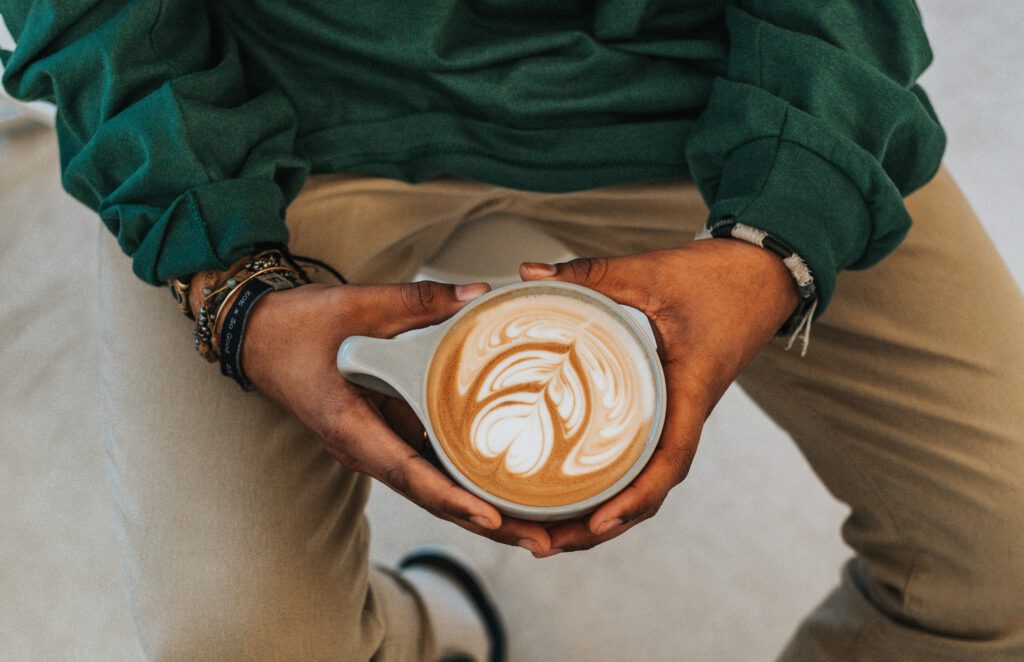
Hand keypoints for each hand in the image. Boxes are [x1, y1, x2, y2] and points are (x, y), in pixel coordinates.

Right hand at [234, 280, 553, 554]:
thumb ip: (417, 302)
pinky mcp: (388, 432)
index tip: (491, 517)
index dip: (450, 497)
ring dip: (480, 508)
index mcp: (351, 427)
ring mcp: (378, 444)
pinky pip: (430, 462)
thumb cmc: (296, 326)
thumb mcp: (355, 305)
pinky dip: (466, 479)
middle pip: (431, 495)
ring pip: (434, 486)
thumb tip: (478, 294)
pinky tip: (507, 482)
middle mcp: (366, 447)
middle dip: (485, 522)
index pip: (406, 472)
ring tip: (535, 524)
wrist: (258, 336)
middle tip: (540, 539)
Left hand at [519, 239, 799, 555]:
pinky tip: (570, 492)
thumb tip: (526, 274)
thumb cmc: (717, 277)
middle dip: (598, 528)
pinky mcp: (668, 408)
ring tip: (545, 535)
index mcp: (690, 392)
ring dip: (601, 515)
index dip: (634, 499)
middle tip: (540, 545)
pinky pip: (641, 459)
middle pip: (648, 493)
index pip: (669, 462)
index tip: (595, 523)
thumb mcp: (650, 272)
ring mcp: (677, 416)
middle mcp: (685, 415)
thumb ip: (590, 272)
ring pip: (644, 483)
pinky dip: (611, 485)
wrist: (761, 274)